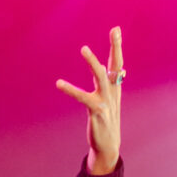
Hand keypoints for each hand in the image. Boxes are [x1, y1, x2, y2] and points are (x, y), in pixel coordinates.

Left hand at [56, 26, 122, 174]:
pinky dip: (70, 90)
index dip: (116, 47)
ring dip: (93, 62)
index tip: (116, 29)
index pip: (117, 63)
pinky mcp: (96, 111)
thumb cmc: (106, 122)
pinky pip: (82, 97)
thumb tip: (115, 70)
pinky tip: (59, 83)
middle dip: (116, 47)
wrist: (108, 146)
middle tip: (115, 29)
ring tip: (84, 49)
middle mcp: (112, 92)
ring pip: (101, 76)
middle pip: (115, 65)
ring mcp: (106, 101)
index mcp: (115, 88)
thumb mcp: (110, 101)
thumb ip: (111, 84)